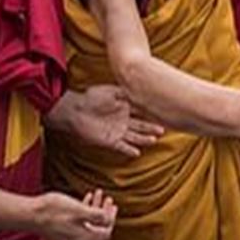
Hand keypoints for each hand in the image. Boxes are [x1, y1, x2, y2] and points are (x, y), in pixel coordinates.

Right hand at [31, 190, 116, 239]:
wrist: (30, 214)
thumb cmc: (54, 211)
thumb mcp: (80, 210)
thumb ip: (97, 216)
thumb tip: (109, 220)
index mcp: (84, 239)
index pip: (106, 232)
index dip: (112, 218)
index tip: (112, 205)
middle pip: (98, 231)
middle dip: (105, 215)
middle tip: (107, 201)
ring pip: (88, 227)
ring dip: (95, 212)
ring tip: (97, 195)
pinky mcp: (61, 235)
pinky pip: (78, 226)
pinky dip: (84, 214)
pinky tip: (85, 199)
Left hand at [46, 86, 164, 157]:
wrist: (74, 110)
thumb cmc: (90, 97)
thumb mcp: (109, 90)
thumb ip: (123, 91)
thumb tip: (137, 88)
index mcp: (126, 107)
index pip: (142, 111)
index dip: (152, 113)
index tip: (164, 112)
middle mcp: (124, 121)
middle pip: (142, 125)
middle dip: (152, 128)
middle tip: (163, 130)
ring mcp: (118, 131)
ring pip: (135, 136)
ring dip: (144, 139)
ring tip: (153, 140)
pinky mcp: (110, 141)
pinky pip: (122, 146)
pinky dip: (129, 150)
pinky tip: (137, 152)